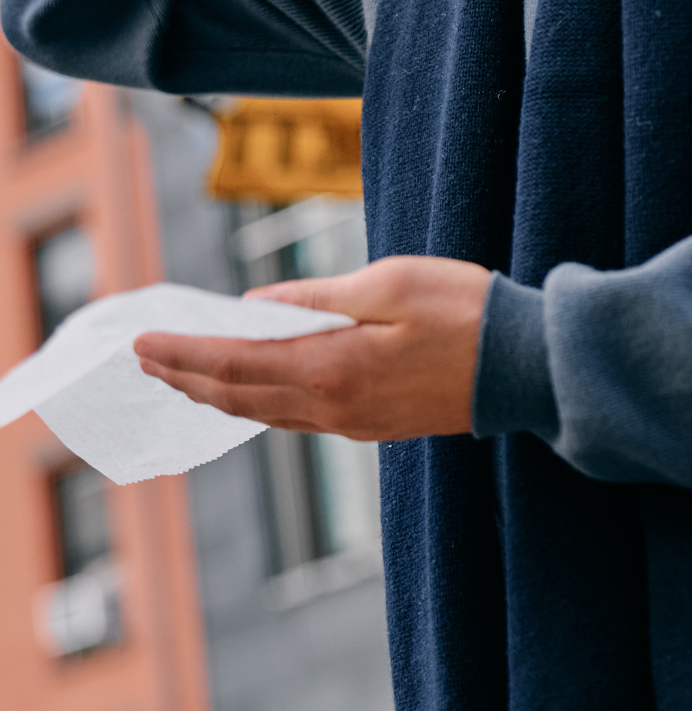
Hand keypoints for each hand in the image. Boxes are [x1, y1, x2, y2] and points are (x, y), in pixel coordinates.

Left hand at [132, 256, 491, 438]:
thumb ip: (319, 299)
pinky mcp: (375, 426)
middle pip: (240, 397)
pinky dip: (259, 403)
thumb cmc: (467, 312)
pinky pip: (297, 419)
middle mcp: (335, 407)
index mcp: (332, 369)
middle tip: (146, 359)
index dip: (184, 353)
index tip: (143, 342)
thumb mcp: (390, 283)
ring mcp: (355, 424)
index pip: (235, 363)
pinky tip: (252, 390)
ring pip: (266, 414)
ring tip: (184, 376)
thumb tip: (258, 307)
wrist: (529, 368)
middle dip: (187, 377)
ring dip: (218, 394)